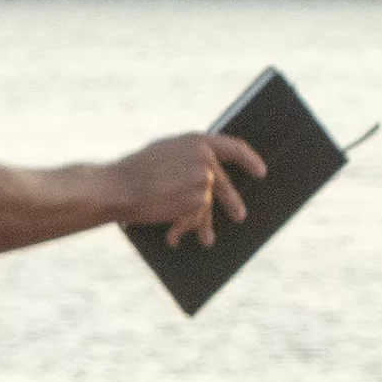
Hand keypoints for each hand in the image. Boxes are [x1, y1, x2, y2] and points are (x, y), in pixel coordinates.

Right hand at [118, 132, 262, 247]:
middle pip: (225, 184)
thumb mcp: (165, 153)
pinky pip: (196, 218)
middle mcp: (204, 158)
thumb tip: (210, 172)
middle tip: (240, 216)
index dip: (250, 159)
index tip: (261, 172)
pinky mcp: (198, 200)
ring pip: (206, 205)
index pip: (235, 147)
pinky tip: (173, 237)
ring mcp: (203, 179)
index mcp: (197, 140)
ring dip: (203, 224)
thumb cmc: (135, 171)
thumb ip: (188, 157)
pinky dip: (186, 228)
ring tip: (207, 241)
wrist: (119, 187)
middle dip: (232, 203)